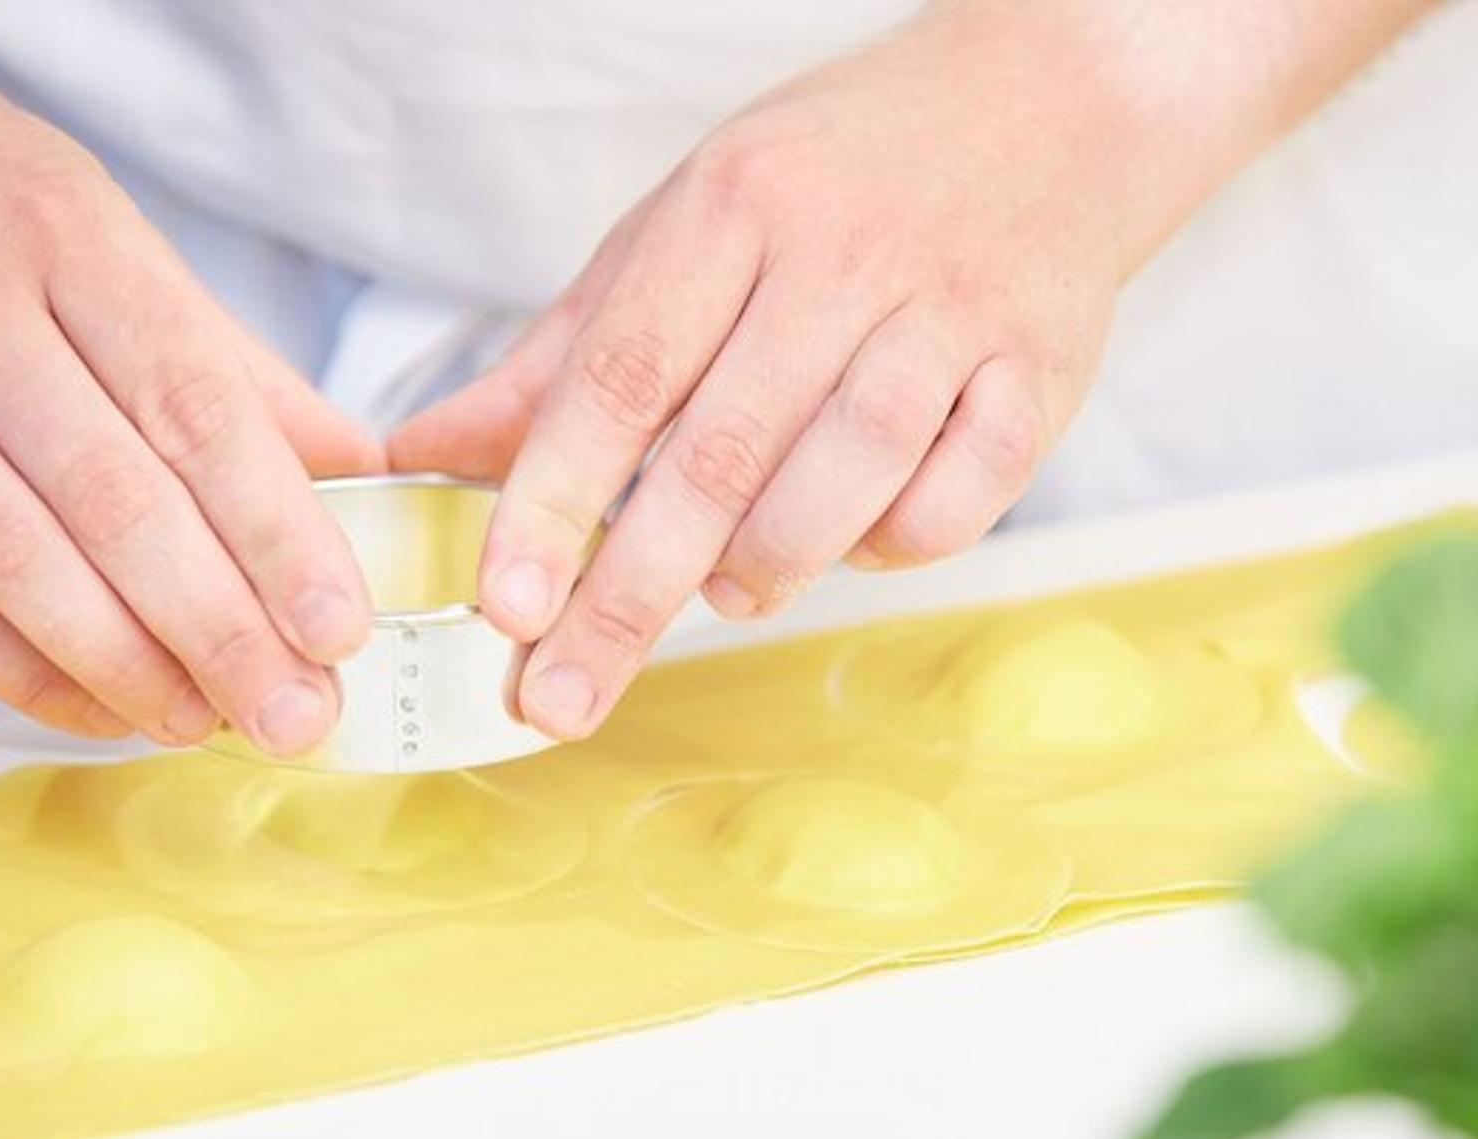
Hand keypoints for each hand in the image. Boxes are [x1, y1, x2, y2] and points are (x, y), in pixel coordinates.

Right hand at [0, 7, 377, 753]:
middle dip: (223, 629)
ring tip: (211, 722)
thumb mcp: (102, 223)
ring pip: (19, 565)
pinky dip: (19, 672)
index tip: (339, 623)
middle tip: (297, 711)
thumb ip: (225, 358)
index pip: (197, 410)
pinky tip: (100, 708)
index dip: (279, 533)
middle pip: (118, 505)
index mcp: (67, 242)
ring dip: (129, 668)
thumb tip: (353, 465)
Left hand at [388, 7, 1140, 740]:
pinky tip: (855, 535)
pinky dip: (890, 548)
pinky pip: (957, 507)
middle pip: (720, 458)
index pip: (622, 374)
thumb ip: (565, 352)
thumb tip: (426, 453)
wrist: (1051, 102)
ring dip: (765, 571)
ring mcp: (951, 315)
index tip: (505, 605)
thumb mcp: (687, 226)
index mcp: (735, 205)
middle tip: (559, 697)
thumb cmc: (839, 178)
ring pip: (843, 486)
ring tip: (727, 593)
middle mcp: (843, 255)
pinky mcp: (1038, 375)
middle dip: (628, 598)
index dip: (552, 500)